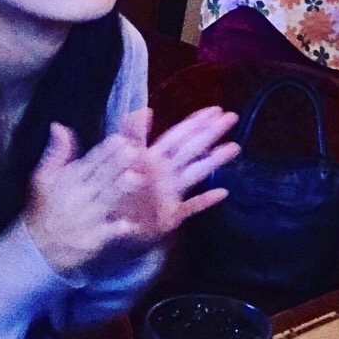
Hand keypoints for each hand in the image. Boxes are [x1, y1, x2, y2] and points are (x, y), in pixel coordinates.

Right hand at [24, 124, 144, 273]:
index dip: (105, 150)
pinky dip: (120, 227)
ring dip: (121, 190)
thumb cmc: (44, 208)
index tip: (120, 138)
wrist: (35, 250)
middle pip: (101, 178)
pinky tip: (132, 221)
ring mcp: (87, 220)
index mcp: (69, 180)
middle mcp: (78, 198)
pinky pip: (109, 232)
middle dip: (117, 165)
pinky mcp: (93, 240)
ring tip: (136, 177)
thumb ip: (56, 152)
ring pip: (107, 202)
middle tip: (134, 150)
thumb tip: (58, 125)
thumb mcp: (43, 178)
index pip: (90, 162)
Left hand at [111, 106, 239, 249]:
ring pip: (197, 173)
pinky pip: (192, 207)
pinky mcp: (171, 216)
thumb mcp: (117, 159)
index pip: (179, 135)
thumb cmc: (110, 191)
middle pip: (192, 149)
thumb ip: (131, 135)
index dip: (196, 121)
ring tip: (234, 147)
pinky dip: (206, 201)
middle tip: (232, 117)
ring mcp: (171, 193)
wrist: (104, 228)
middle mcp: (166, 172)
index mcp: (153, 159)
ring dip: (215, 160)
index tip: (216, 109)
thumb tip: (144, 109)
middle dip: (212, 133)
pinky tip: (223, 193)